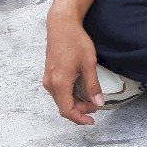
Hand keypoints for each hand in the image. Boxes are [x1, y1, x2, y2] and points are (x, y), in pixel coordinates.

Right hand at [44, 9, 104, 124]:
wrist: (61, 25)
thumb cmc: (75, 41)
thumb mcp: (88, 63)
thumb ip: (92, 85)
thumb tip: (98, 102)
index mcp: (59, 83)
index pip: (67, 110)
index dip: (80, 118)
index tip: (92, 121)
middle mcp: (50, 84)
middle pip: (64, 106)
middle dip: (80, 110)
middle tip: (96, 105)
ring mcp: (48, 78)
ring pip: (61, 99)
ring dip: (75, 103)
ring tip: (91, 98)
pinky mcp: (50, 74)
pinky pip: (59, 91)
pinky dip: (70, 95)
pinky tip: (81, 90)